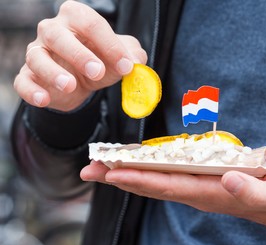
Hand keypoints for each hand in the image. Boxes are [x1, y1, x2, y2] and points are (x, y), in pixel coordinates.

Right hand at [14, 0, 146, 110]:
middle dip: (79, 54)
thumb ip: (132, 55)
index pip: (90, 23)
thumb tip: (137, 61)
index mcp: (77, 18)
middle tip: (97, 72)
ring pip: (37, 57)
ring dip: (53, 72)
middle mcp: (52, 31)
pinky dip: (31, 91)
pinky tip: (44, 99)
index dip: (109, 45)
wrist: (81, 82)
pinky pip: (23, 81)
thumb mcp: (120, 56)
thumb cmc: (100, 61)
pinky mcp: (28, 76)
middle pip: (58, 35)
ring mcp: (37, 52)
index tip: (126, 66)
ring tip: (70, 86)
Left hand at [80, 162, 265, 240]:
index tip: (113, 170)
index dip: (140, 178)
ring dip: (130, 175)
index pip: (170, 186)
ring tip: (105, 168)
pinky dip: (149, 172)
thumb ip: (254, 190)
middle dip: (123, 178)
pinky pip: (171, 178)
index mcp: (216, 193)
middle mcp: (202, 194)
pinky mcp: (208, 184)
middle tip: (92, 169)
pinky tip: (138, 168)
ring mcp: (203, 190)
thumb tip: (228, 179)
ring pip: (159, 183)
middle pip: (156, 187)